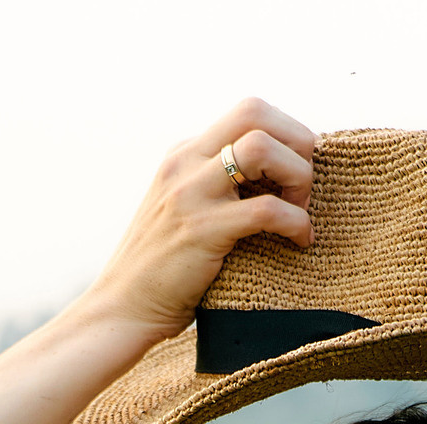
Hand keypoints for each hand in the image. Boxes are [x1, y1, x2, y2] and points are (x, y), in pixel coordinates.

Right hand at [78, 98, 317, 341]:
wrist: (123, 310)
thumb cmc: (164, 269)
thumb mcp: (185, 209)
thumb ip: (216, 186)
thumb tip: (277, 179)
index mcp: (183, 154)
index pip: (248, 112)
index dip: (287, 133)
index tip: (296, 172)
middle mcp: (184, 163)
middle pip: (254, 111)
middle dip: (296, 141)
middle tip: (303, 185)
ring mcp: (189, 193)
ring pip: (261, 147)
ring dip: (297, 175)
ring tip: (300, 210)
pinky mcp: (200, 230)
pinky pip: (267, 209)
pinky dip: (297, 223)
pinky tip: (299, 241)